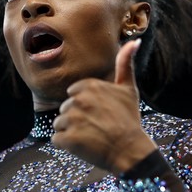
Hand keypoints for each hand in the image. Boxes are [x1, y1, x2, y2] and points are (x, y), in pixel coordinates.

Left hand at [52, 39, 157, 173]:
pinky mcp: (68, 139)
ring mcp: (72, 120)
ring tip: (90, 136)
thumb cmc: (129, 119)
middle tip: (97, 126)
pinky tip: (83, 146)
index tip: (98, 113)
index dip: (84, 105)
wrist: (131, 151)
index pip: (72, 94)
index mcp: (89, 86)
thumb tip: (135, 40)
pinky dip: (67, 146)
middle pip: (65, 109)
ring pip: (59, 124)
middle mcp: (78, 100)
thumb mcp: (128, 89)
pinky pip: (56, 140)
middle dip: (77, 118)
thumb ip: (125, 63)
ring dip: (70, 132)